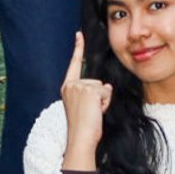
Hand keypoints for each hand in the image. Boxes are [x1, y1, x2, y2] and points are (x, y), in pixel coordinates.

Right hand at [61, 31, 110, 168]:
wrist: (81, 139)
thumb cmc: (84, 127)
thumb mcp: (84, 106)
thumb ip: (92, 93)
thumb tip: (107, 86)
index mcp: (67, 88)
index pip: (74, 65)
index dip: (77, 48)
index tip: (78, 34)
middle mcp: (71, 85)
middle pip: (97, 82)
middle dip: (100, 97)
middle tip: (90, 112)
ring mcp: (80, 87)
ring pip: (103, 88)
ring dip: (103, 101)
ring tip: (93, 114)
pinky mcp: (90, 90)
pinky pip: (107, 92)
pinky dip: (106, 103)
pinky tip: (96, 112)